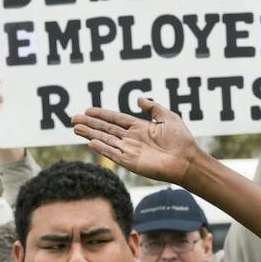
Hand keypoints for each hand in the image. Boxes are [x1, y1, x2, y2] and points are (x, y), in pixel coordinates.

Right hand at [73, 97, 201, 185]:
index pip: (116, 119)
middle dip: (90, 124)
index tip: (87, 110)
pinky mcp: (132, 163)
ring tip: (76, 129)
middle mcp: (132, 139)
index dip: (101, 115)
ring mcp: (131, 151)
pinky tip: (90, 142)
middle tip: (73, 119)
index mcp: (140, 128)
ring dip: (90, 134)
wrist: (187, 160)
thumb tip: (138, 98)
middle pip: (106, 130)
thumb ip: (152, 107)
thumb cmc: (182, 139)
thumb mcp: (167, 117)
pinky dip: (102, 149)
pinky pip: (114, 154)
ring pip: (106, 141)